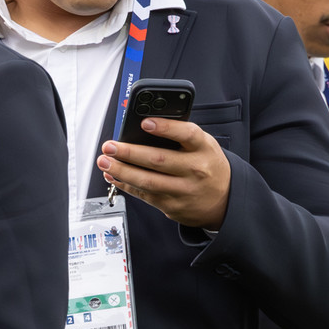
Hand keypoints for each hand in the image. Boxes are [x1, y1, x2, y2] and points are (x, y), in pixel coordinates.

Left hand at [98, 119, 231, 228]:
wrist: (224, 201)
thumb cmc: (208, 166)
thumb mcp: (204, 145)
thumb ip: (180, 136)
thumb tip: (144, 127)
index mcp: (204, 149)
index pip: (187, 134)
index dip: (165, 128)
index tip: (145, 122)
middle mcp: (195, 170)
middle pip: (159, 160)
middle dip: (130, 153)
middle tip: (110, 146)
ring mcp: (183, 191)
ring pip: (148, 181)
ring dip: (122, 171)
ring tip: (104, 162)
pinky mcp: (172, 206)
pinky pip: (145, 195)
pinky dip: (126, 184)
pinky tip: (113, 175)